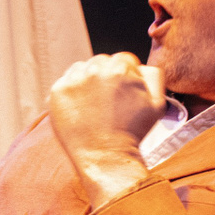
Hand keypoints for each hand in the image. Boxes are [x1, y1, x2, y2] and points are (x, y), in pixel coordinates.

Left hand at [48, 52, 165, 208]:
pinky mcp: (57, 91)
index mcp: (121, 69)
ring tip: (95, 103)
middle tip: (109, 99)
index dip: (127, 75)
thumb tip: (140, 65)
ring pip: (83, 68)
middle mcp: (96, 70)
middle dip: (107, 75)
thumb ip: (154, 76)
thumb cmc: (133, 132)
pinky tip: (81, 106)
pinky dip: (73, 89)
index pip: (124, 59)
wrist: (105, 155)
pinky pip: (66, 80)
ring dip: (89, 79)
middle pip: (102, 61)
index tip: (123, 91)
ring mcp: (74, 80)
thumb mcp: (157, 103)